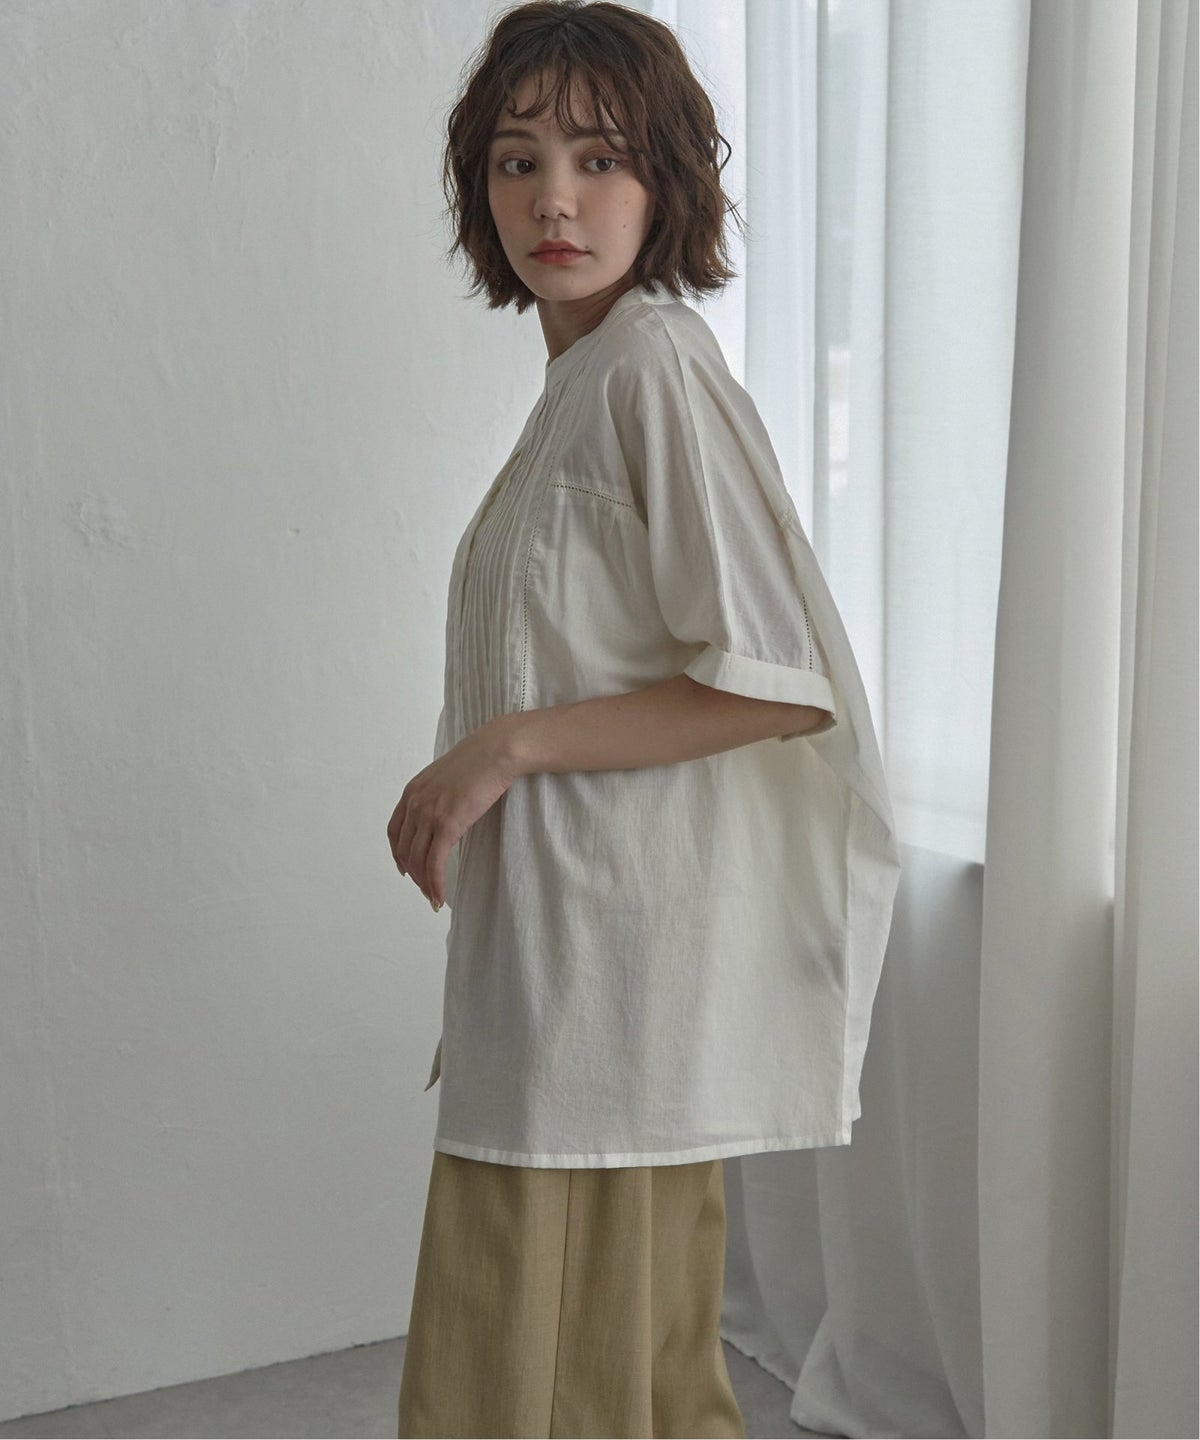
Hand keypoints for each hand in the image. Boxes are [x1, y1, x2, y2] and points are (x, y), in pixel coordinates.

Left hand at [387, 718, 518, 909]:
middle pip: (404, 850)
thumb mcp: (449, 775)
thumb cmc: (481, 759)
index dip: (397, 853)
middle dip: (413, 874)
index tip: (404, 868)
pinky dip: (435, 884)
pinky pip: (435, 863)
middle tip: (425, 889)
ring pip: (417, 860)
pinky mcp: (447, 824)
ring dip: (424, 884)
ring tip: (433, 898)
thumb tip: (448, 809)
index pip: (394, 830)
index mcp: (413, 790)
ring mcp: (429, 814)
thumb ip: (440, 794)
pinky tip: (440, 896)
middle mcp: (415, 803)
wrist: (497, 750)